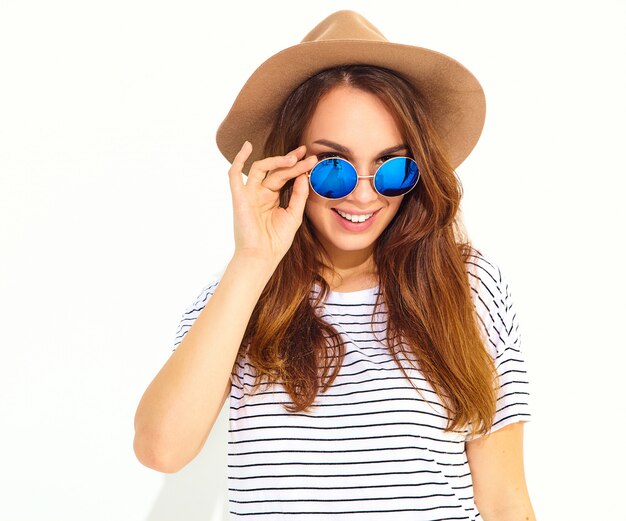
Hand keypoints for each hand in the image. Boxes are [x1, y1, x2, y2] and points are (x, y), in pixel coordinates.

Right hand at [227, 141, 316, 268]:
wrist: (263, 256)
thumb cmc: (277, 240)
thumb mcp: (294, 215)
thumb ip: (299, 195)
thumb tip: (303, 175)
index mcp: (273, 197)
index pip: (285, 176)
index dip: (298, 166)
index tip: (312, 159)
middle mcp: (260, 193)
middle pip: (276, 171)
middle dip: (292, 162)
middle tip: (307, 155)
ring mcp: (249, 194)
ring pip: (260, 169)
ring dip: (276, 161)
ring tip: (293, 158)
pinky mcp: (239, 198)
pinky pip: (234, 175)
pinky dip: (238, 159)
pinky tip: (247, 146)